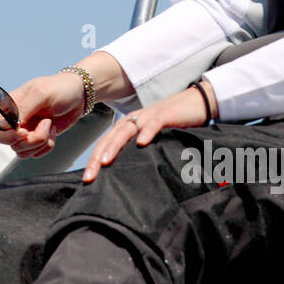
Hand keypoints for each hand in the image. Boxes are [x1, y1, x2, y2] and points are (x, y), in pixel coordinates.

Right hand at [0, 72, 92, 158]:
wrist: (80, 95)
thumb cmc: (59, 88)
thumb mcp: (41, 94)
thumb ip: (22, 109)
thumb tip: (6, 125)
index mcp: (8, 106)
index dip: (4, 136)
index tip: (23, 131)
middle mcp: (14, 121)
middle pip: (8, 144)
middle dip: (28, 140)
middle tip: (42, 126)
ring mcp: (25, 132)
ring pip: (22, 152)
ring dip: (40, 142)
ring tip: (49, 124)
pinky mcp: (37, 140)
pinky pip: (35, 154)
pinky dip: (46, 146)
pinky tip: (52, 130)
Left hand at [82, 87, 209, 182]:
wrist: (196, 104)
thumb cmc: (174, 124)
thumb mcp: (153, 139)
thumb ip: (140, 151)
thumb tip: (128, 174)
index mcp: (129, 126)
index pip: (106, 143)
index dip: (94, 160)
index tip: (87, 179)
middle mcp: (134, 120)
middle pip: (110, 138)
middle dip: (97, 157)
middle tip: (89, 176)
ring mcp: (149, 116)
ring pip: (126, 130)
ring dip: (114, 146)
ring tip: (105, 161)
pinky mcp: (166, 115)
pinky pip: (154, 123)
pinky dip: (147, 132)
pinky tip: (141, 143)